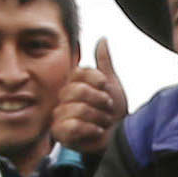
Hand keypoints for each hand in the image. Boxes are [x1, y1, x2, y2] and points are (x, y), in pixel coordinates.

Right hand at [56, 38, 128, 161]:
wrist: (118, 136)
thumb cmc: (113, 112)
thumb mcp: (112, 84)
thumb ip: (105, 63)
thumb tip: (102, 39)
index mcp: (73, 82)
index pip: (80, 72)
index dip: (97, 80)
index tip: (106, 88)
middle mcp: (63, 97)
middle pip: (78, 91)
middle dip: (100, 101)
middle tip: (107, 109)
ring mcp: (59, 115)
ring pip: (78, 109)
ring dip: (98, 117)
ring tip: (102, 122)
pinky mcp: (60, 133)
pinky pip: (72, 126)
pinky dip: (90, 129)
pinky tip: (96, 131)